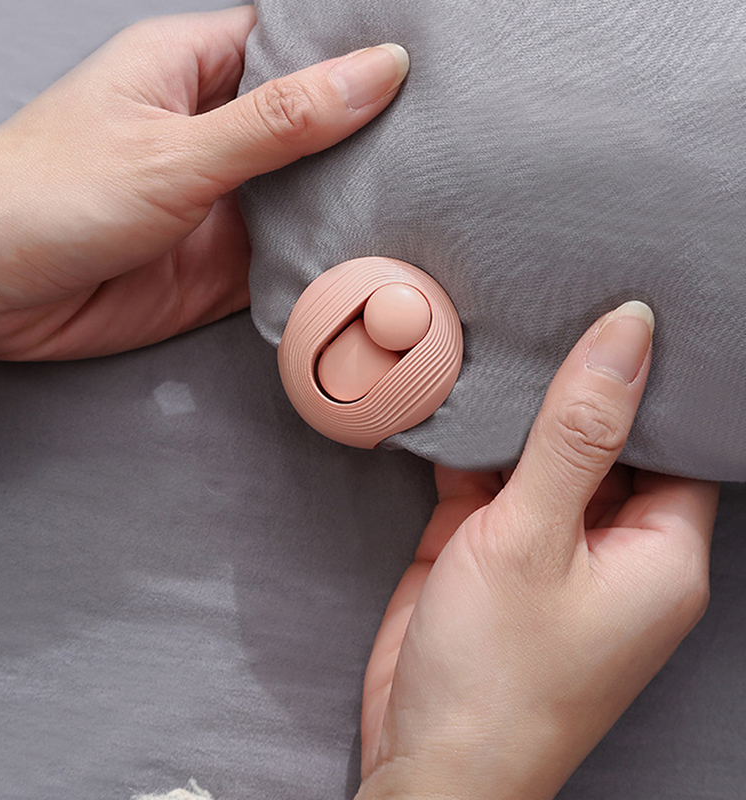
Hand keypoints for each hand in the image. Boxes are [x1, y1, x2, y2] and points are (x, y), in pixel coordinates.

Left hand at [0, 8, 408, 358]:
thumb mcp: (177, 149)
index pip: (292, 45)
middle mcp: (215, 136)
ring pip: (307, 196)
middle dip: (368, 136)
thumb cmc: (50, 193)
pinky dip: (324, 262)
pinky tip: (371, 262)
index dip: (354, 50)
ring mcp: (222, 203)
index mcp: (194, 71)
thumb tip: (372, 75)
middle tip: (442, 142)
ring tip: (427, 201)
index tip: (422, 63)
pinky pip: (288, 259)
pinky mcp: (221, 264)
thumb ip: (279, 122)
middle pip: (311, 125)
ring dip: (351, 204)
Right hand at [357, 302, 718, 798]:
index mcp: (660, 550)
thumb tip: (628, 333)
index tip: (631, 306)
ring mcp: (546, 545)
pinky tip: (451, 401)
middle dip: (576, 385)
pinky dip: (470, 446)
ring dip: (517, 413)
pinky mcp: (490, 547)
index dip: (659, 379)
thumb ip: (577, 431)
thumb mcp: (536, 536)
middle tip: (554, 302)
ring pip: (542, 455)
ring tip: (497, 336)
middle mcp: (611, 544)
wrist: (423, 758)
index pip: (681, 441)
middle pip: (608, 441)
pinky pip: (489, 478)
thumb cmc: (496, 674)